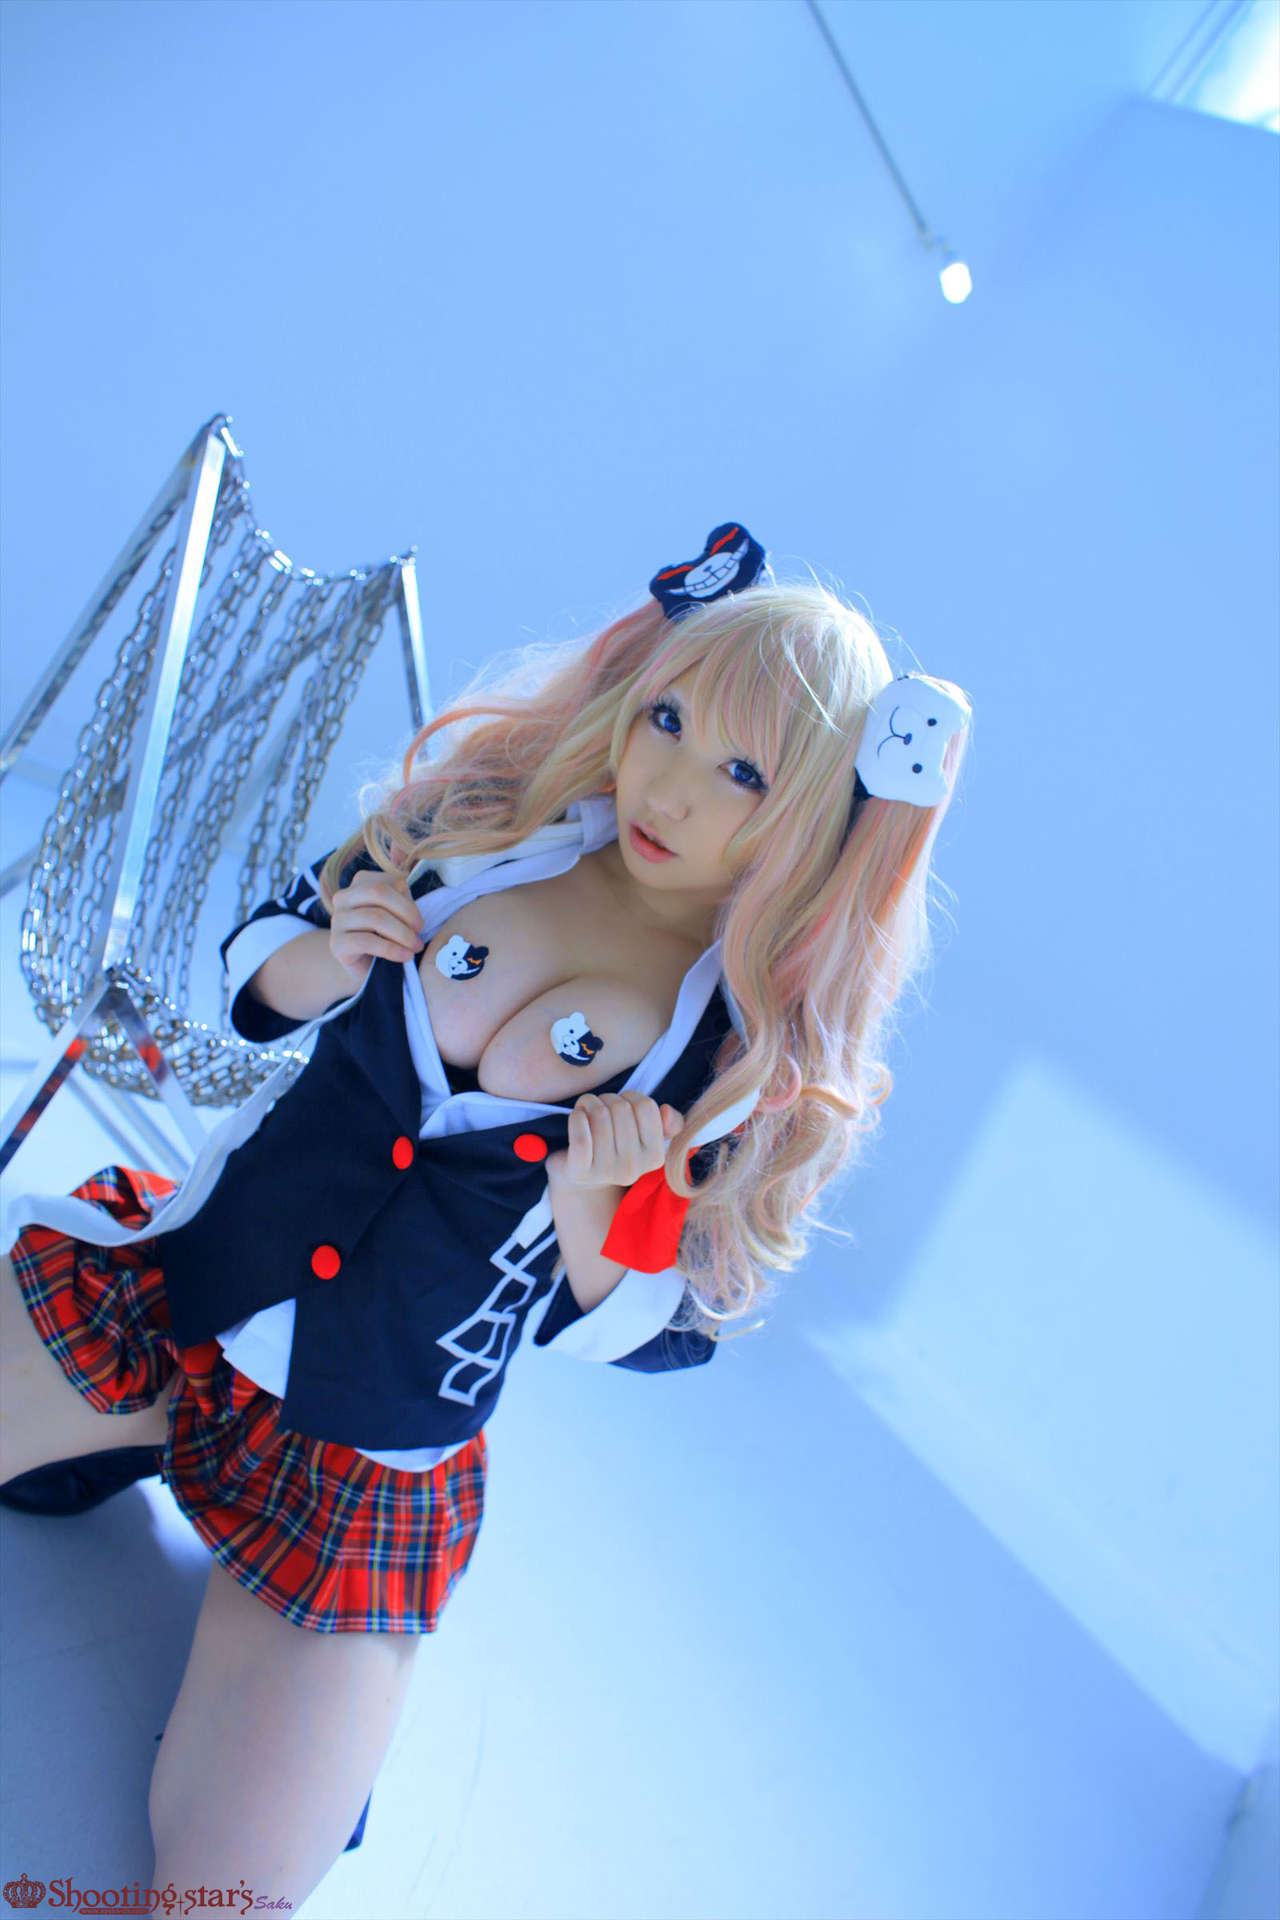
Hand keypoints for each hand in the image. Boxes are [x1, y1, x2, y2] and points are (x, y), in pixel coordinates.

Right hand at [325, 864, 424, 978]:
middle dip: (406, 914)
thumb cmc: (387, 935)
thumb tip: (398, 841)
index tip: (419, 923)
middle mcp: (344, 897)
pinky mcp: (336, 944)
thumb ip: (400, 880)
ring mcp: (337, 920)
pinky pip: (366, 941)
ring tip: (415, 948)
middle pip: (379, 894)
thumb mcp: (399, 907)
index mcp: (360, 883)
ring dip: (402, 935)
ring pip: (374, 918)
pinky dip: (391, 949)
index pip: (388, 882)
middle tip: (419, 934)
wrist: (368, 968)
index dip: (408, 902)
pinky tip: (403, 957)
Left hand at [545, 1091, 683, 1190]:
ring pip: (599, 1115)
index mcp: (655, 1156)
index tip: (622, 1103)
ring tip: (587, 1110)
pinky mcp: (580, 1171)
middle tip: (601, 1108)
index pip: (646, 1106)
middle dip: (608, 1099)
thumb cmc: (616, 1146)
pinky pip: (580, 1135)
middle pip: (621, 1108)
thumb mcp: (646, 1136)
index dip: (631, 1096)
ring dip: (590, 1103)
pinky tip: (577, 1116)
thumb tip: (666, 1111)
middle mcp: (633, 1167)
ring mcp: (606, 1172)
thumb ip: (669, 1123)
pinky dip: (577, 1117)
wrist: (583, 1178)